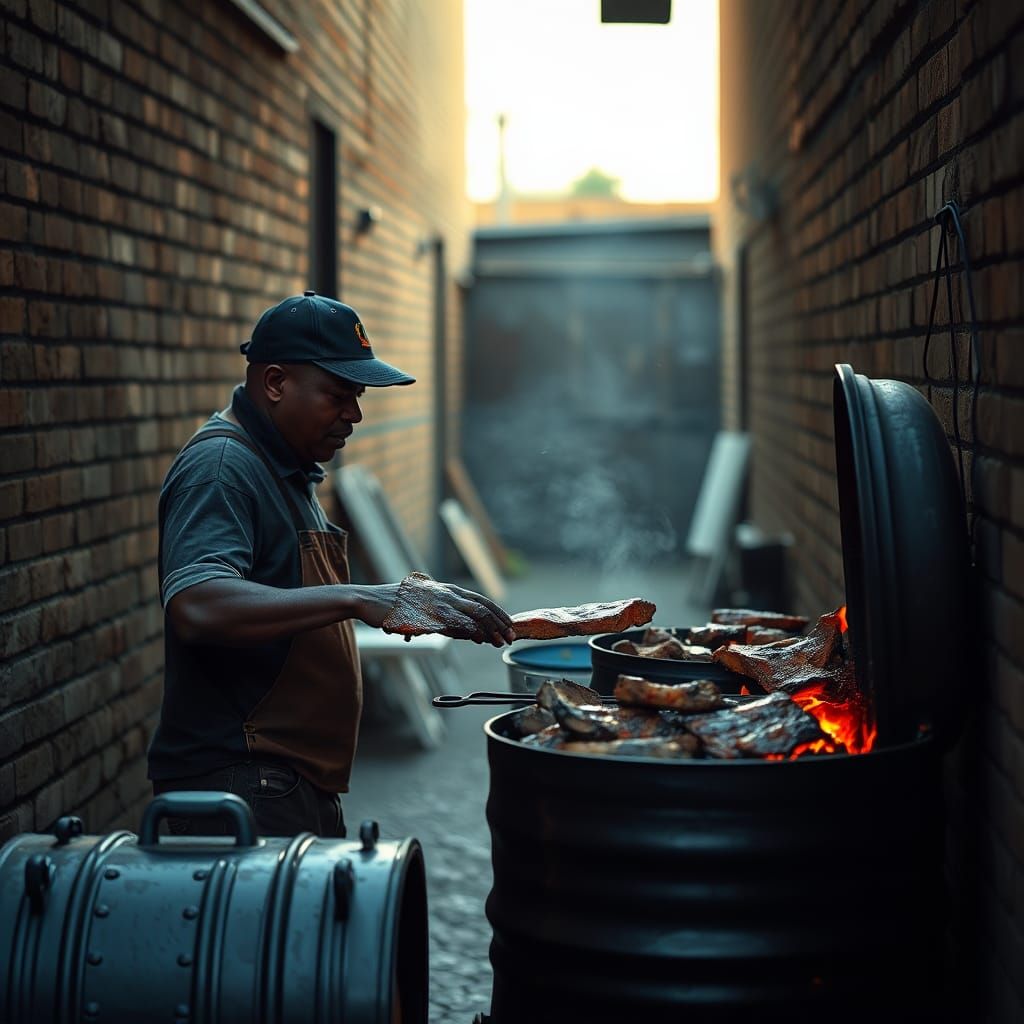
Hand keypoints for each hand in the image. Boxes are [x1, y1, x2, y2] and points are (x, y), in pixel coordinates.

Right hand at [371, 573, 515, 646]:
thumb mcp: (423, 610)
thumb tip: (466, 633)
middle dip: (499, 622)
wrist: (368, 601)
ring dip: (489, 628)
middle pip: (482, 606)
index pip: (480, 600)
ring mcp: (436, 601)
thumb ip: (445, 620)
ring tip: (499, 641)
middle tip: (510, 637)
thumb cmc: (394, 607)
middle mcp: (444, 592)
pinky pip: (453, 622)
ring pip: (472, 613)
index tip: (509, 626)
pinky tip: (477, 639)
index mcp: (445, 590)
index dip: (497, 614)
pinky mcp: (427, 612)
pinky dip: (469, 631)